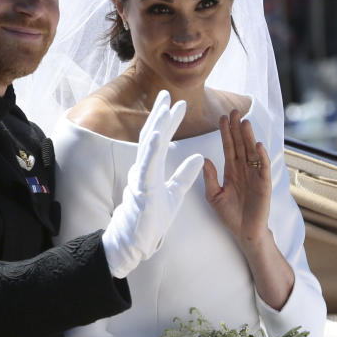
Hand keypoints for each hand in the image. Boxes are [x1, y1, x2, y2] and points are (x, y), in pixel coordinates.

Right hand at [102, 90, 203, 277]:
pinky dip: (152, 149)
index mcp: (152, 169)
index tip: (179, 104)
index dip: (169, 122)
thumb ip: (185, 175)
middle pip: (151, 136)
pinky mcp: (142, 189)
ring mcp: (141, 178)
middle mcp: (144, 169)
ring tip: (164, 107)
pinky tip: (158, 134)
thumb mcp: (175, 194)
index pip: (161, 140)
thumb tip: (200, 157)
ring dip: (156, 125)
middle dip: (160, 115)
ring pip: (148, 147)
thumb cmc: (151, 219)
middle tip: (167, 94)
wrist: (136, 242)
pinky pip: (147, 166)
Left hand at [203, 109, 271, 248]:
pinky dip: (261, 156)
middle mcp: (244, 169)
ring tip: (245, 122)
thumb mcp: (214, 196)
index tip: (222, 117)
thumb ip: (210, 178)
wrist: (244, 232)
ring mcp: (255, 175)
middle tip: (234, 111)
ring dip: (249, 137)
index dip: (225, 132)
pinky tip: (257, 145)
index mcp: (231, 170)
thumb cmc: (229, 215)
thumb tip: (205, 159)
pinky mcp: (264, 184)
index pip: (228, 147)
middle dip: (237, 128)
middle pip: (240, 144)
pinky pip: (263, 167)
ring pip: (251, 152)